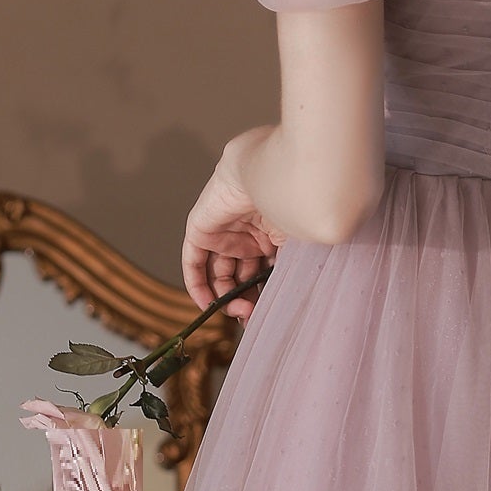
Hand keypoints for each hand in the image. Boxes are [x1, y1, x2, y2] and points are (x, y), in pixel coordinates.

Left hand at [181, 127, 285, 321]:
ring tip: (241, 311)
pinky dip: (198, 285)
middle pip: (241, 276)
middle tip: (254, 316)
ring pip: (220, 273)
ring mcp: (224, 232)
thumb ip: (289, 270)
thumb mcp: (295, 244)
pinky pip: (194, 262)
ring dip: (227, 298)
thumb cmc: (292, 202)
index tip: (269, 315)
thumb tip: (289, 301)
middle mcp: (247, 234)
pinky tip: (209, 305)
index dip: (264, 295)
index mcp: (271, 235)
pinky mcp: (201, 229)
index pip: (262, 272)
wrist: (271, 174)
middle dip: (247, 299)